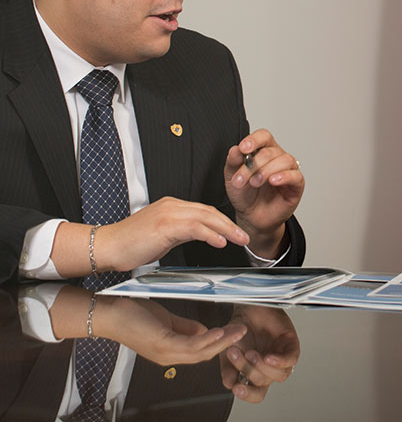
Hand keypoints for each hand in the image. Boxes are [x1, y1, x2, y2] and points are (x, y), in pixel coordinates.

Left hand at [79, 292, 246, 365]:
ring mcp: (164, 352)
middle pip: (204, 356)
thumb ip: (186, 327)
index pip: (201, 352)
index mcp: (170, 351)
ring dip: (222, 342)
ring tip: (237, 333)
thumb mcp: (165, 321)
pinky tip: (218, 332)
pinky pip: (189, 344)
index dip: (220, 344)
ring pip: (200, 352)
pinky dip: (207, 339)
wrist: (108, 314)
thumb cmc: (131, 315)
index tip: (236, 333)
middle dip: (227, 345)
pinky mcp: (161, 344)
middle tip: (243, 334)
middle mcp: (168, 356)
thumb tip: (206, 329)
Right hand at [95, 197, 249, 272]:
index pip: (204, 211)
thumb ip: (180, 232)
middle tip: (244, 236)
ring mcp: (168, 213)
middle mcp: (172, 205)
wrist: (106, 246)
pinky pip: (194, 228)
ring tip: (239, 240)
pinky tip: (220, 242)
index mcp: (172, 206)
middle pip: (209, 212)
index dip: (222, 221)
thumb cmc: (130, 244)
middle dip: (229, 225)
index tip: (234, 232)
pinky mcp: (164, 225)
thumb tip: (199, 236)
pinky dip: (210, 234)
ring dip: (226, 229)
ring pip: (205, 217)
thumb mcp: (162, 236)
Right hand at [220, 305, 299, 402]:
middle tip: (236, 354)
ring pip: (279, 375)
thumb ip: (228, 368)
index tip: (237, 388)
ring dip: (262, 367)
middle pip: (263, 382)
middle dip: (247, 369)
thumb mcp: (228, 350)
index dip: (247, 394)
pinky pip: (291, 359)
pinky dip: (280, 361)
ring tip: (250, 354)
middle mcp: (270, 368)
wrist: (248, 307)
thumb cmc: (240, 329)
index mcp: (256, 374)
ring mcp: (282, 357)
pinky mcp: (291, 345)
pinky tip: (269, 357)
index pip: (256, 394)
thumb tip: (230, 384)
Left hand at [225, 129, 303, 257]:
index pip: (263, 136)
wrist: (251, 217)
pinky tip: (273, 181)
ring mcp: (288, 170)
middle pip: (270, 151)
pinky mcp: (296, 185)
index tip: (243, 148)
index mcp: (263, 151)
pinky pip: (295, 175)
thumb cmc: (245, 195)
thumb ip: (233, 162)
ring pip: (284, 160)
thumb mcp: (232, 177)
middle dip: (253, 165)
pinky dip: (284, 176)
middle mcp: (277, 158)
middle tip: (241, 179)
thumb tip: (235, 149)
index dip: (254, 140)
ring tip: (254, 183)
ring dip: (266, 171)